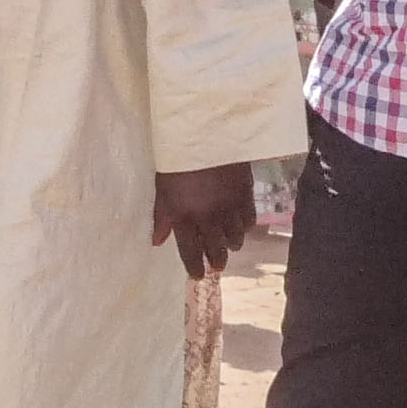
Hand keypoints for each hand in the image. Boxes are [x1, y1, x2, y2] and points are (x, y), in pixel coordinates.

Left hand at [151, 163, 253, 279]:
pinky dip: (245, 227)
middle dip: (216, 261)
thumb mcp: (162, 189)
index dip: (195, 267)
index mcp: (184, 217)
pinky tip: (240, 225)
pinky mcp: (246, 195)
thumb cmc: (176, 159)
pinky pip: (249, 221)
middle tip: (216, 265)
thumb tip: (157, 242)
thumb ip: (162, 217)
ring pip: (235, 239)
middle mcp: (209, 218)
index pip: (190, 253)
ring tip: (228, 244)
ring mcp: (230, 208)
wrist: (204, 132)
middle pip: (216, 250)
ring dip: (231, 244)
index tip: (197, 275)